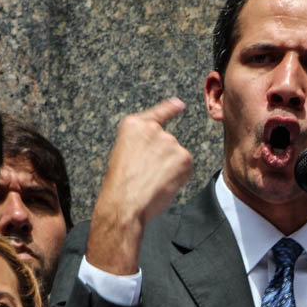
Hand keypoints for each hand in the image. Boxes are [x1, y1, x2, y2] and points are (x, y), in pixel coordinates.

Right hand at [87, 98, 193, 274]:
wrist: (126, 202)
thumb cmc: (120, 184)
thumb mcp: (123, 153)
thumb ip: (142, 143)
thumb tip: (163, 149)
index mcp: (133, 125)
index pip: (157, 113)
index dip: (170, 108)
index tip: (179, 104)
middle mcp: (153, 129)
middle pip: (167, 141)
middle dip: (163, 158)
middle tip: (147, 174)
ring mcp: (170, 141)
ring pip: (177, 155)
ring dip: (171, 167)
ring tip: (152, 180)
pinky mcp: (184, 156)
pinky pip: (186, 166)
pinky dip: (179, 176)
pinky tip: (164, 184)